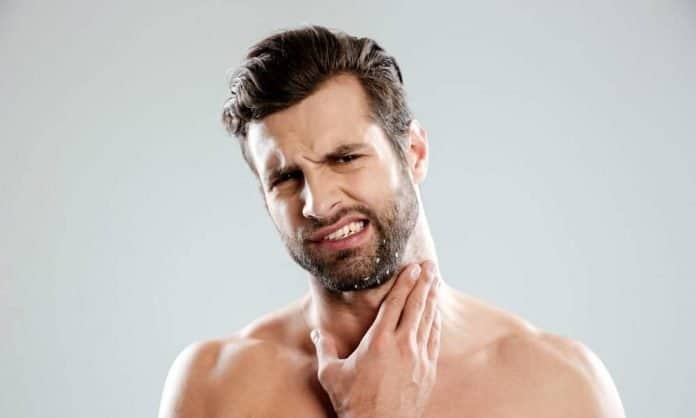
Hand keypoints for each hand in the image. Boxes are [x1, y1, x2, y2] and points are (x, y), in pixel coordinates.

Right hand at [310, 261, 441, 417]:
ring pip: (428, 321)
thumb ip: (325, 348)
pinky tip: (435, 314)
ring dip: (432, 299)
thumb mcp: (332, 374)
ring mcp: (418, 359)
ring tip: (435, 282)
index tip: (413, 267)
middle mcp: (402, 346)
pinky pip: (434, 340)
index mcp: (378, 342)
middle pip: (416, 306)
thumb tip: (316, 333)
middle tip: (429, 265)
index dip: (405, 283)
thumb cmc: (353, 403)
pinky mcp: (427, 371)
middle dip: (424, 283)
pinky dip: (435, 323)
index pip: (395, 304)